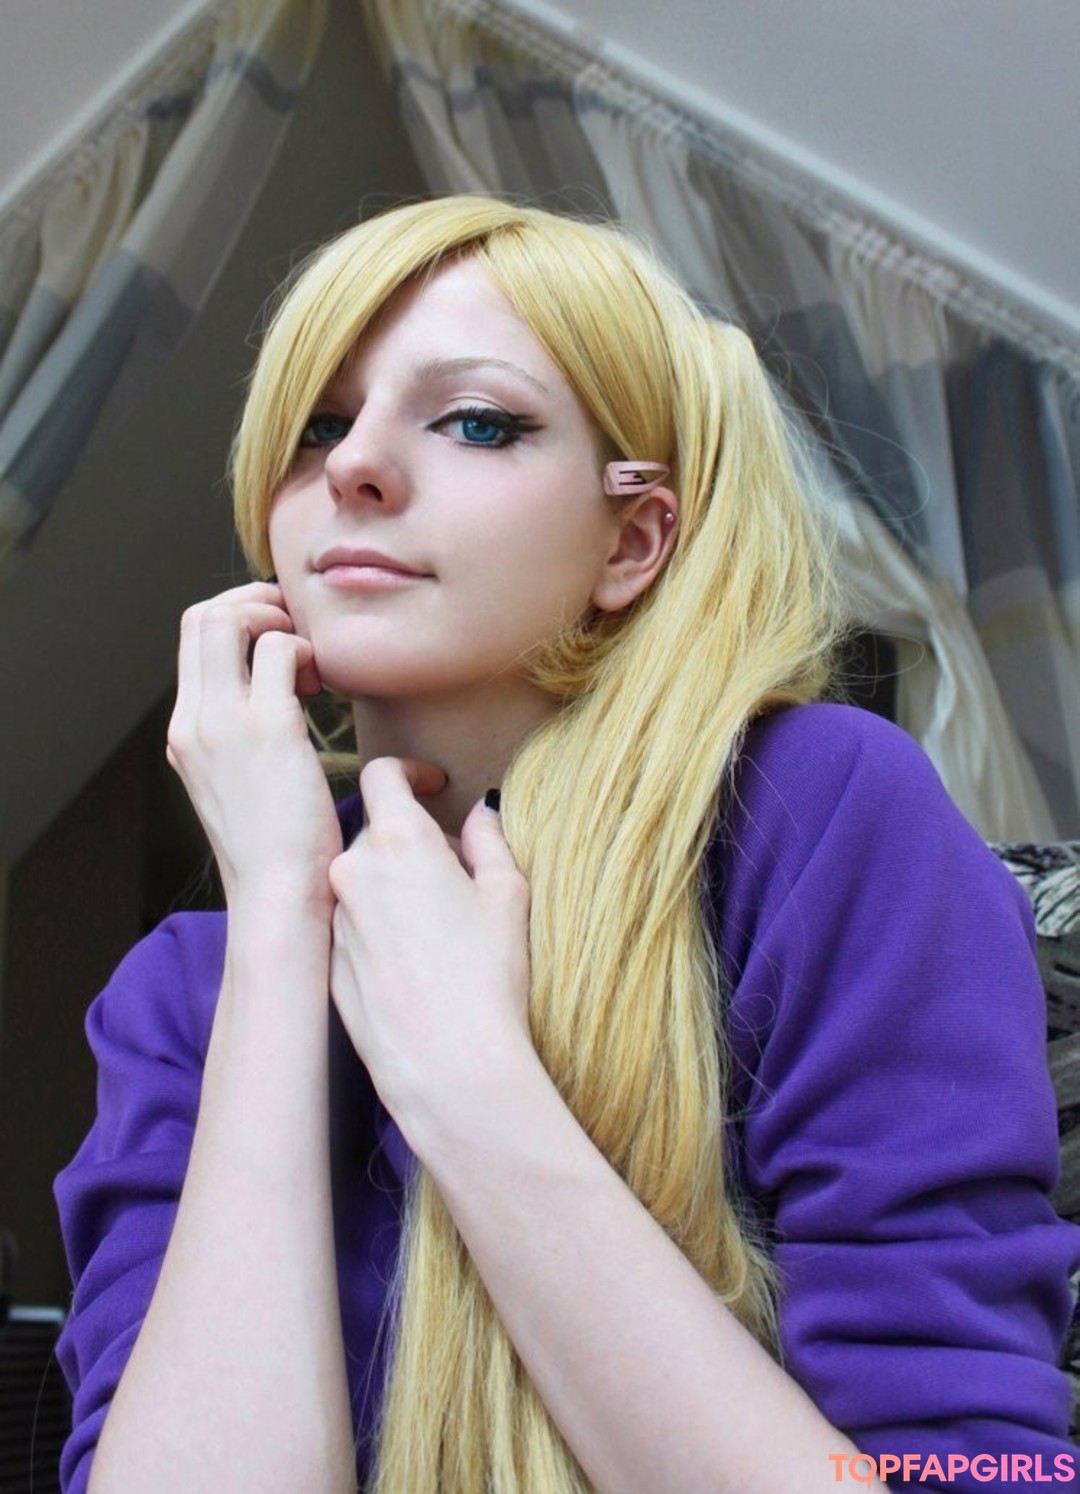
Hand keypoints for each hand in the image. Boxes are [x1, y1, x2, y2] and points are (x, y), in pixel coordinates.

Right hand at [166, 581, 341, 911]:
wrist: (277, 897)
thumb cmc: (278, 851)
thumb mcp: (243, 786)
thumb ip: (245, 739)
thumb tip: (282, 697)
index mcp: (185, 732)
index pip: (192, 638)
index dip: (238, 617)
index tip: (278, 637)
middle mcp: (194, 721)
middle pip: (203, 616)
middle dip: (256, 605)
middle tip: (297, 633)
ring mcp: (224, 723)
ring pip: (232, 619)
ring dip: (280, 625)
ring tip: (310, 668)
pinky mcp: (267, 729)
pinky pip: (281, 650)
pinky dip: (307, 652)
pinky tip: (325, 688)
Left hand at [328, 758, 532, 1140]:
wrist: (449, 1065)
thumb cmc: (486, 975)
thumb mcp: (506, 895)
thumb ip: (490, 840)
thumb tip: (481, 811)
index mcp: (398, 840)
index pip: (384, 775)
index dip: (411, 772)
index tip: (432, 784)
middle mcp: (353, 870)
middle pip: (378, 833)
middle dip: (414, 842)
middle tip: (458, 873)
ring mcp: (335, 919)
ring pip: (363, 882)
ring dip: (394, 886)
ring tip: (440, 926)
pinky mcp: (328, 963)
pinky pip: (354, 926)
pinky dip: (379, 927)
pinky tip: (417, 963)